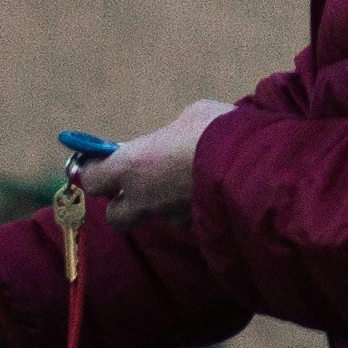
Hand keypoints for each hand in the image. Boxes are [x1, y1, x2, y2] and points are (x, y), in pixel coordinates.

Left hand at [79, 98, 236, 222]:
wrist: (256, 167)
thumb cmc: (217, 132)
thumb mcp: (191, 117)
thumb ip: (170, 135)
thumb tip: (172, 139)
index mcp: (132, 166)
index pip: (92, 180)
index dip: (94, 172)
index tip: (99, 162)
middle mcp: (144, 199)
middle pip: (116, 216)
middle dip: (122, 203)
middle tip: (136, 185)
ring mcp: (170, 218)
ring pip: (155, 218)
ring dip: (162, 205)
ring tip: (186, 184)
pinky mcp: (196, 230)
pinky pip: (185, 221)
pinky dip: (191, 210)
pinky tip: (209, 194)